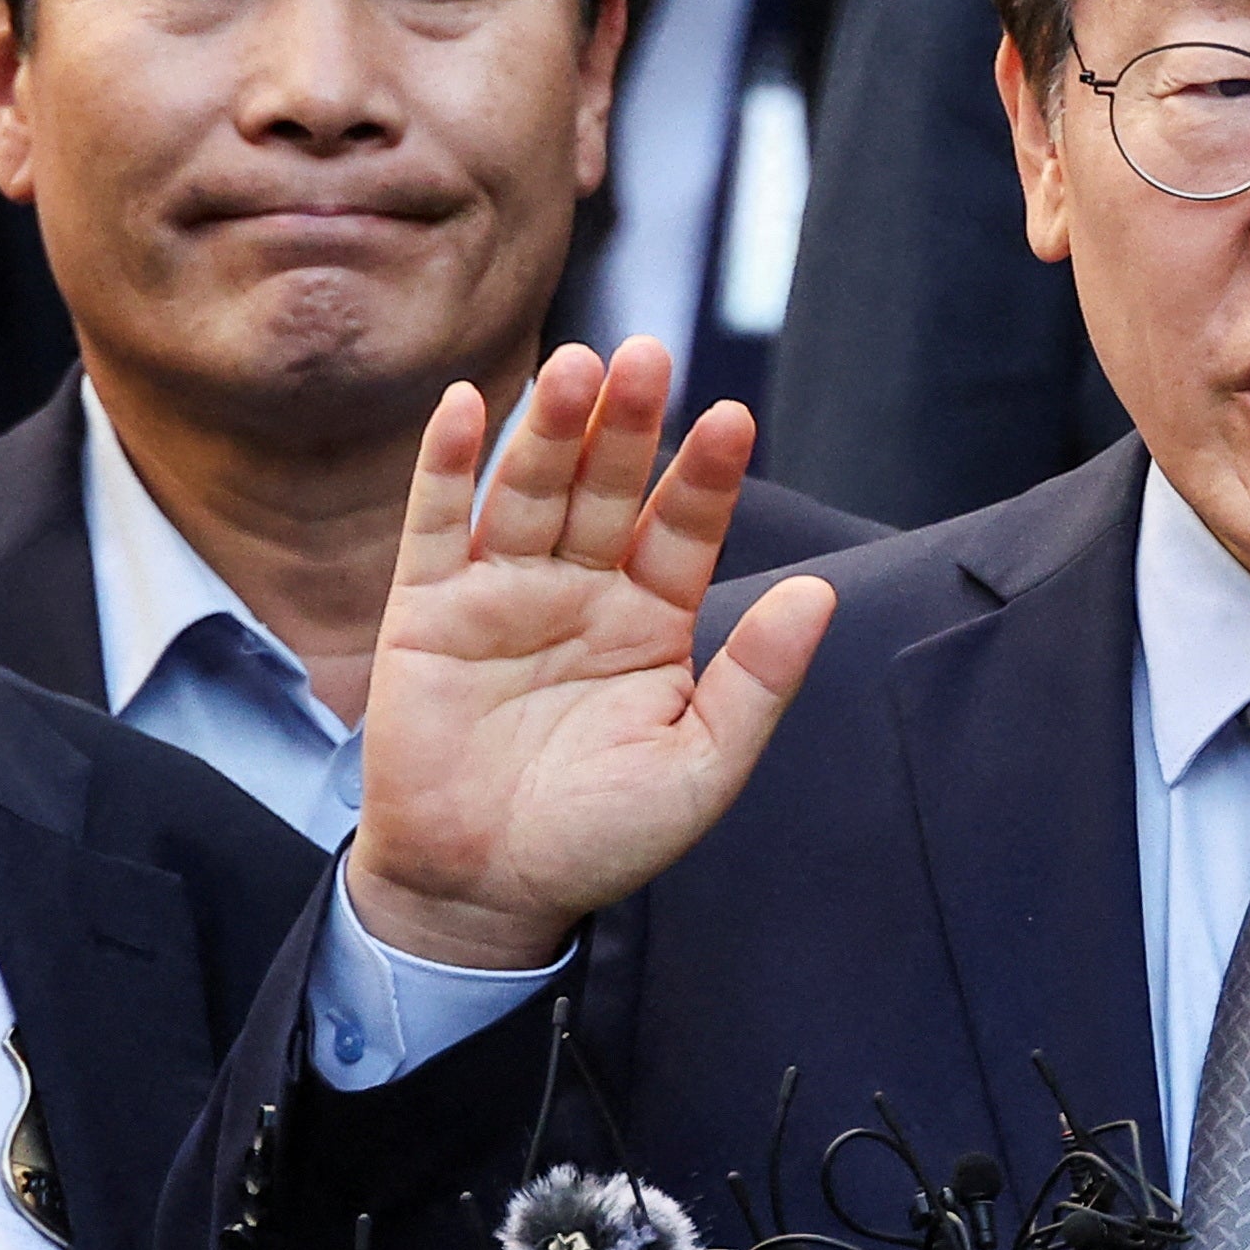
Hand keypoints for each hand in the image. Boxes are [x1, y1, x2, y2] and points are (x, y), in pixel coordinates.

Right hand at [343, 340, 838, 976]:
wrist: (484, 894)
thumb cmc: (598, 838)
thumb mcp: (700, 768)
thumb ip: (757, 681)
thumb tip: (821, 594)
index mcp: (649, 623)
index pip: (683, 529)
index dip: (704, 477)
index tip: (734, 421)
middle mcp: (579, 593)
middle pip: (606, 488)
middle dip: (627, 424)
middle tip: (647, 355)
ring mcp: (502, 594)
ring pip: (529, 491)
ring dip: (549, 427)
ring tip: (575, 365)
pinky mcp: (427, 611)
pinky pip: (437, 525)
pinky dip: (446, 466)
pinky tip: (463, 404)